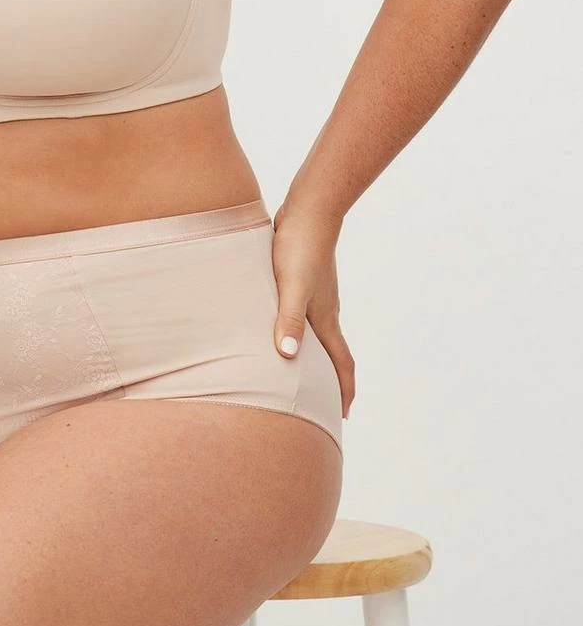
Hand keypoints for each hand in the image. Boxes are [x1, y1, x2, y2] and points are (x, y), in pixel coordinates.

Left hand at [270, 200, 355, 419]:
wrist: (308, 211)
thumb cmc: (298, 248)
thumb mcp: (291, 287)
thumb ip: (289, 320)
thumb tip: (288, 356)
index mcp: (326, 318)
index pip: (341, 362)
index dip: (343, 390)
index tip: (342, 414)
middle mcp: (325, 310)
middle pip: (333, 353)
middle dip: (332, 380)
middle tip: (324, 403)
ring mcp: (316, 294)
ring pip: (319, 333)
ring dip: (316, 355)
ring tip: (303, 370)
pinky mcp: (303, 279)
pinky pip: (305, 315)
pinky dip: (300, 331)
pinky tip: (282, 327)